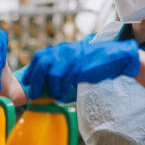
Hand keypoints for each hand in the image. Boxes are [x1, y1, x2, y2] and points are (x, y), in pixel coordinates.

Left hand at [22, 40, 139, 99]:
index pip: (40, 56)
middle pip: (42, 62)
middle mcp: (64, 50)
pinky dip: (62, 89)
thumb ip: (61, 67)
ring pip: (52, 72)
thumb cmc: (95, 62)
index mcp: (62, 49)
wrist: (115, 58)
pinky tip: (64, 94)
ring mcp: (72, 57)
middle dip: (36, 80)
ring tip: (55, 95)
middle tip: (35, 94)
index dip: (32, 70)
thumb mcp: (74, 61)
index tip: (28, 82)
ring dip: (51, 87)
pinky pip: (65, 78)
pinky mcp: (80, 65)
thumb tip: (47, 82)